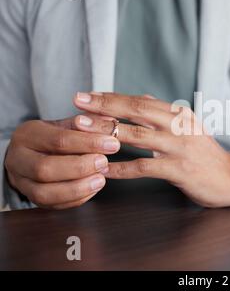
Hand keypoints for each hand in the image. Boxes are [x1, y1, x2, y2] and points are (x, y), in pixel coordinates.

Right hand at [4, 116, 120, 208]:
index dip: (88, 143)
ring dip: (77, 188)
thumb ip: (89, 123)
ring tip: (100, 179)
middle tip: (103, 163)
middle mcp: (18, 159)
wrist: (34, 152)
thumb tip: (110, 123)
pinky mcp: (32, 199)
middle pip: (45, 169)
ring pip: (45, 193)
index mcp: (28, 135)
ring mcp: (22, 182)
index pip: (58, 140)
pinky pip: (52, 205)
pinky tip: (92, 189)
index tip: (112, 144)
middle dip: (79, 168)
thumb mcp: (68, 124)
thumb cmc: (55, 137)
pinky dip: (76, 199)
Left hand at [73, 92, 229, 207]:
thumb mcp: (188, 128)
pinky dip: (121, 168)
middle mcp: (180, 125)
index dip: (112, 97)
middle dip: (104, 106)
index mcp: (179, 114)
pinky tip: (104, 169)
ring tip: (81, 129)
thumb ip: (165, 113)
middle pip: (137, 110)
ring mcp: (180, 147)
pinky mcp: (180, 169)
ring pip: (137, 135)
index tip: (87, 95)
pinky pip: (144, 167)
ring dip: (107, 131)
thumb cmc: (204, 154)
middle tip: (77, 102)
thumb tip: (142, 97)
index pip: (140, 100)